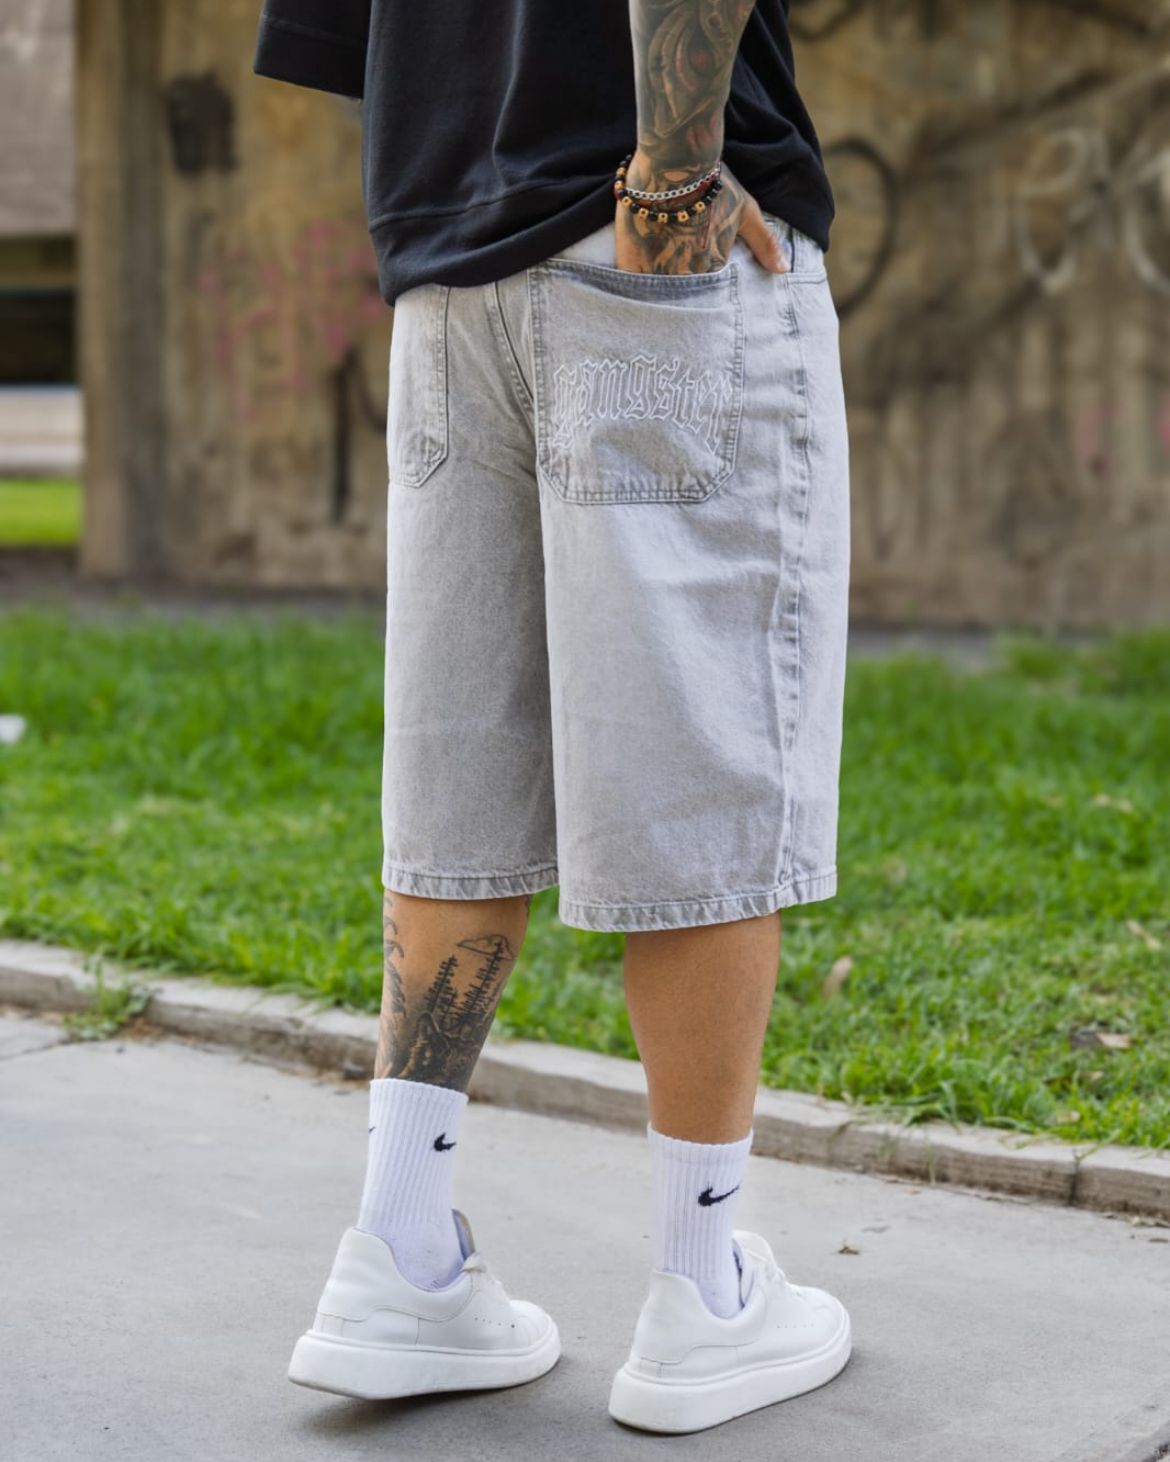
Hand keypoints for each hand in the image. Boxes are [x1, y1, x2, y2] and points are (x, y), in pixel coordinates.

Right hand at [614, 151, 788, 276]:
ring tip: (655, 263)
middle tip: (674, 260)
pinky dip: (634, 284)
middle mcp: (685, 275)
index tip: (697, 271)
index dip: (702, 279)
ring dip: (657, 284)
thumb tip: (784, 271)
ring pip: (657, 290)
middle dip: (680, 282)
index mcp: (713, 268)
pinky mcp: (630, 261)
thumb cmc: (712, 183)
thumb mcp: (746, 210)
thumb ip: (764, 244)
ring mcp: (656, 270)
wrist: (672, 162)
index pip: (709, 288)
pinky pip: (631, 285)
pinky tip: (636, 274)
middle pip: (682, 290)